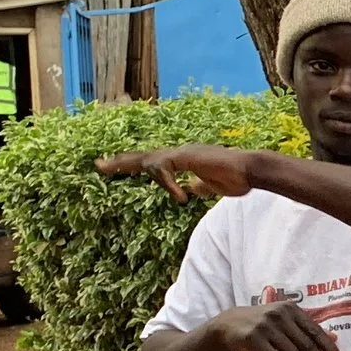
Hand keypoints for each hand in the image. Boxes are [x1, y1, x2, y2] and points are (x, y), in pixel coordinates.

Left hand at [96, 145, 261, 201]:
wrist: (252, 171)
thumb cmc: (236, 178)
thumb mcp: (212, 187)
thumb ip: (198, 186)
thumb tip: (188, 189)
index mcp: (183, 161)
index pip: (153, 163)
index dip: (134, 165)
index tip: (114, 169)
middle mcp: (180, 154)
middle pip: (144, 157)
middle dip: (120, 162)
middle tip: (98, 165)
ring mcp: (183, 154)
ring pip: (149, 160)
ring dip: (128, 165)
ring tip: (107, 168)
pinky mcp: (188, 157)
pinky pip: (166, 168)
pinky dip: (167, 182)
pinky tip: (178, 196)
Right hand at [208, 302, 339, 350]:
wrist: (228, 324)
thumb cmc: (263, 324)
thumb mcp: (285, 321)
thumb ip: (307, 328)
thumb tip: (334, 337)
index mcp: (291, 309)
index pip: (314, 330)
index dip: (328, 346)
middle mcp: (280, 315)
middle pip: (306, 344)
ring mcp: (266, 326)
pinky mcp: (254, 337)